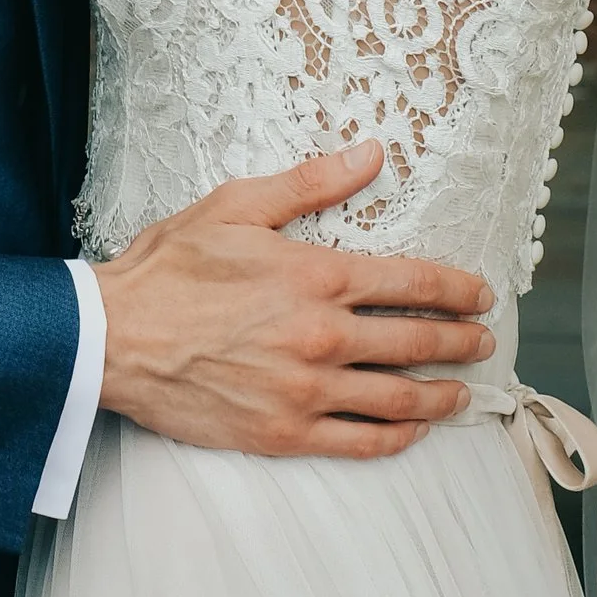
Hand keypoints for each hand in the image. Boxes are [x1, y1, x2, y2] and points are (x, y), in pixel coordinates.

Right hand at [93, 141, 492, 460]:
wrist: (112, 338)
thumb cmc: (170, 268)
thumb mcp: (237, 206)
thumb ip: (311, 184)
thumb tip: (372, 154)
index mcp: (317, 277)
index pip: (413, 284)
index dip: (457, 290)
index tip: (481, 294)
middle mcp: (323, 337)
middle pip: (417, 343)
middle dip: (461, 341)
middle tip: (483, 341)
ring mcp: (307, 392)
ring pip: (398, 399)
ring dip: (441, 394)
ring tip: (462, 391)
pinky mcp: (284, 434)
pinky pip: (360, 442)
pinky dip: (397, 438)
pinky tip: (412, 431)